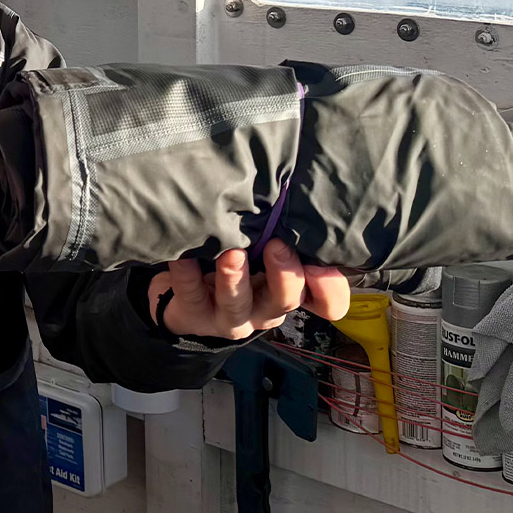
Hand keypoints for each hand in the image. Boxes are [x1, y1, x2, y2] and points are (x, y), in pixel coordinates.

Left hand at [148, 239, 349, 341]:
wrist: (182, 297)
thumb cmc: (236, 263)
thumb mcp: (265, 251)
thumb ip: (282, 232)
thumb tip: (298, 196)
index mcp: (289, 292)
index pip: (328, 303)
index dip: (330, 288)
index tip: (323, 262)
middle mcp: (265, 309)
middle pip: (286, 300)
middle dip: (284, 274)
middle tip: (277, 245)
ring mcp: (229, 316)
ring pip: (238, 304)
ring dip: (236, 279)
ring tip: (232, 254)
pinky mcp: (194, 315)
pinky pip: (190, 293)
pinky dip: (186, 273)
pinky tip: (184, 254)